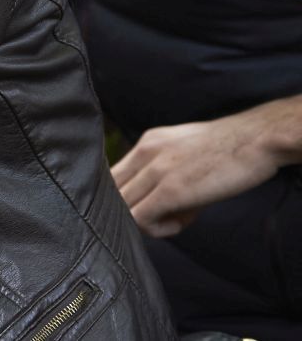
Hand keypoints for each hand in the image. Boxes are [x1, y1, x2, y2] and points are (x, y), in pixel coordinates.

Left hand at [111, 101, 296, 237]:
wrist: (256, 140)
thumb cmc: (230, 150)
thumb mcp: (187, 153)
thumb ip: (167, 172)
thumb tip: (161, 203)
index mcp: (147, 144)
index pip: (112, 176)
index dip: (128, 198)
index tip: (156, 205)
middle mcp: (144, 153)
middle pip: (112, 192)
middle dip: (136, 211)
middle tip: (169, 214)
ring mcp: (155, 170)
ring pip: (122, 207)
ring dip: (148, 222)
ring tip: (180, 217)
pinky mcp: (170, 190)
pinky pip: (139, 219)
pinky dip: (157, 230)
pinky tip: (182, 222)